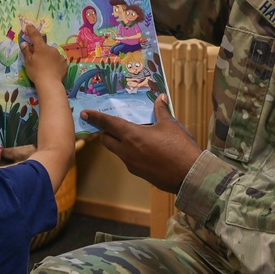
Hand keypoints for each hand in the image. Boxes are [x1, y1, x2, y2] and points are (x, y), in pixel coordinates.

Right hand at [20, 25, 66, 84]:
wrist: (50, 83)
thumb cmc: (36, 72)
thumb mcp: (28, 62)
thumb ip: (27, 51)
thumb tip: (24, 43)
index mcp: (42, 47)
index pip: (35, 36)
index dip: (31, 30)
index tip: (28, 25)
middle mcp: (52, 49)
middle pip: (45, 47)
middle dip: (41, 50)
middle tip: (38, 59)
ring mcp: (59, 56)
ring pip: (52, 54)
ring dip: (48, 57)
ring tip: (45, 67)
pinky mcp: (64, 63)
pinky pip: (58, 61)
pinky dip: (54, 63)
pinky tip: (52, 70)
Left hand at [82, 94, 201, 192]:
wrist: (189, 175)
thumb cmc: (179, 147)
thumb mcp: (171, 125)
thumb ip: (161, 111)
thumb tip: (160, 98)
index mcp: (132, 135)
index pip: (108, 124)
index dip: (96, 118)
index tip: (85, 114)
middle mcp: (127, 151)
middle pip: (106, 140)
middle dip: (105, 132)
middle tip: (112, 125)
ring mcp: (132, 164)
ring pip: (118, 151)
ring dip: (120, 143)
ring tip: (135, 135)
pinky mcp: (140, 174)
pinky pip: (129, 160)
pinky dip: (132, 152)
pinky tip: (147, 149)